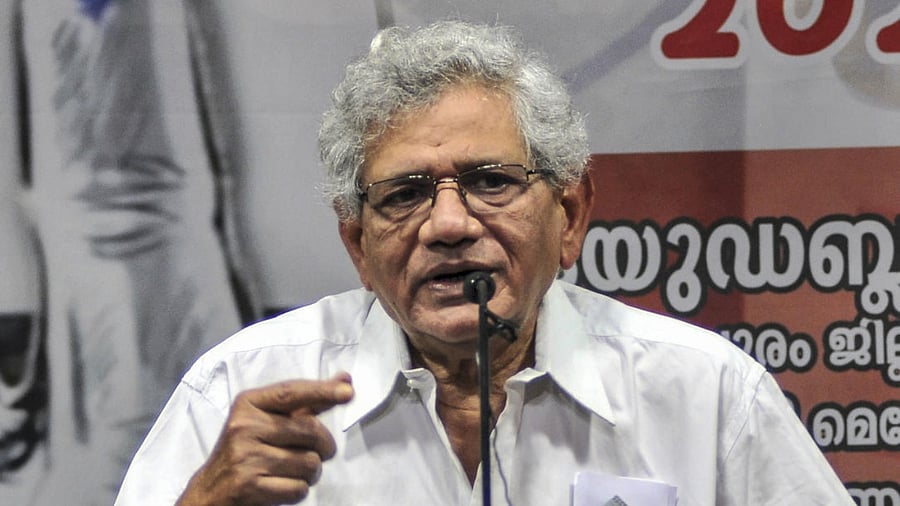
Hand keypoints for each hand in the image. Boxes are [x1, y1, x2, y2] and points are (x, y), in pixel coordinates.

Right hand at [176, 373, 353, 505]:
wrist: (210, 492)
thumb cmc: (247, 451)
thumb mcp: (267, 420)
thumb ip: (306, 402)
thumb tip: (344, 381)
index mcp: (248, 404)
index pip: (291, 392)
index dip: (322, 390)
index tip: (348, 391)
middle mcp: (244, 426)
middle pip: (310, 431)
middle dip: (323, 446)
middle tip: (315, 452)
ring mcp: (245, 456)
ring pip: (309, 462)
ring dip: (311, 472)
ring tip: (292, 471)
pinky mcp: (248, 486)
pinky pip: (298, 488)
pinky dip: (297, 490)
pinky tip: (281, 486)